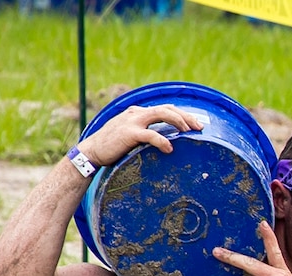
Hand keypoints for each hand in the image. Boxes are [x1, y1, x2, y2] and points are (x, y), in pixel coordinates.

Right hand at [76, 104, 202, 167]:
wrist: (92, 151)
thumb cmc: (113, 146)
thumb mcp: (132, 135)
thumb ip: (146, 133)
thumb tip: (166, 142)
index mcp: (138, 113)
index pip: (164, 108)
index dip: (182, 114)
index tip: (196, 124)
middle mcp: (136, 113)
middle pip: (166, 108)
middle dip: (185, 116)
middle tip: (199, 127)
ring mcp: (132, 121)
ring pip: (160, 114)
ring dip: (178, 121)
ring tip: (188, 132)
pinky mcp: (129, 133)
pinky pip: (150, 134)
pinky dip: (162, 140)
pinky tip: (170, 149)